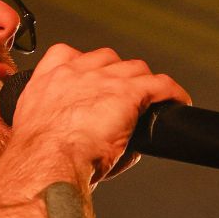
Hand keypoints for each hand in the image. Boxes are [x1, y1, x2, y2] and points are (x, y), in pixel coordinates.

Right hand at [5, 44, 191, 183]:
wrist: (47, 161)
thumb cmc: (39, 158)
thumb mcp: (40, 133)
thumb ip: (62, 124)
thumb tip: (90, 137)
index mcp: (47, 80)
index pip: (68, 55)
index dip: (86, 67)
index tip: (92, 79)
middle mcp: (75, 72)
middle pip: (107, 59)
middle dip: (117, 74)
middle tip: (124, 96)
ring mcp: (104, 79)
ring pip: (135, 69)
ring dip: (143, 82)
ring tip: (152, 99)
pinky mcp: (129, 92)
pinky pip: (160, 84)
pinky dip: (172, 92)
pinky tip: (178, 101)